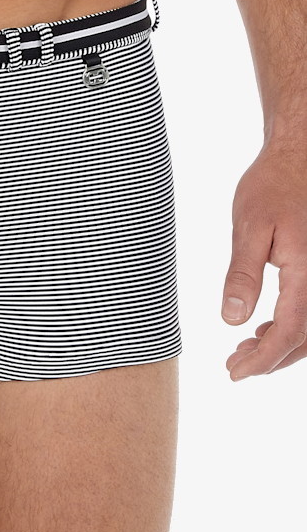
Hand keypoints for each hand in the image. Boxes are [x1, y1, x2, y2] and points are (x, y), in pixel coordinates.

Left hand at [222, 140, 306, 380]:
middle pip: (305, 340)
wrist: (297, 158)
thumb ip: (242, 275)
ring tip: (242, 350)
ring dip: (280, 346)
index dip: (262, 360)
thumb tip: (231, 320)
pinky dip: (289, 327)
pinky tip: (262, 327)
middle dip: (269, 359)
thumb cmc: (272, 186)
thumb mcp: (248, 227)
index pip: (289, 333)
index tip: (234, 373)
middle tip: (233, 366)